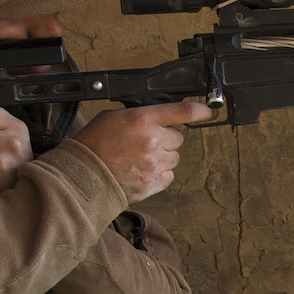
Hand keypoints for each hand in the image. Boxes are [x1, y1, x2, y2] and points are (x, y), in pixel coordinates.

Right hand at [73, 102, 211, 202]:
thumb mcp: (114, 117)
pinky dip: (159, 174)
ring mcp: (155, 163)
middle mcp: (153, 140)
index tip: (209, 111)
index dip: (200, 111)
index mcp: (143, 119)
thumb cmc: (94, 144)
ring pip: (174, 158)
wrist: (85, 175)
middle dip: (166, 140)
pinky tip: (141, 171)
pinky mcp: (154, 182)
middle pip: (178, 138)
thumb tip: (157, 117)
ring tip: (140, 159)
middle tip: (146, 143)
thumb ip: (140, 116)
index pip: (182, 112)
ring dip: (162, 157)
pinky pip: (168, 175)